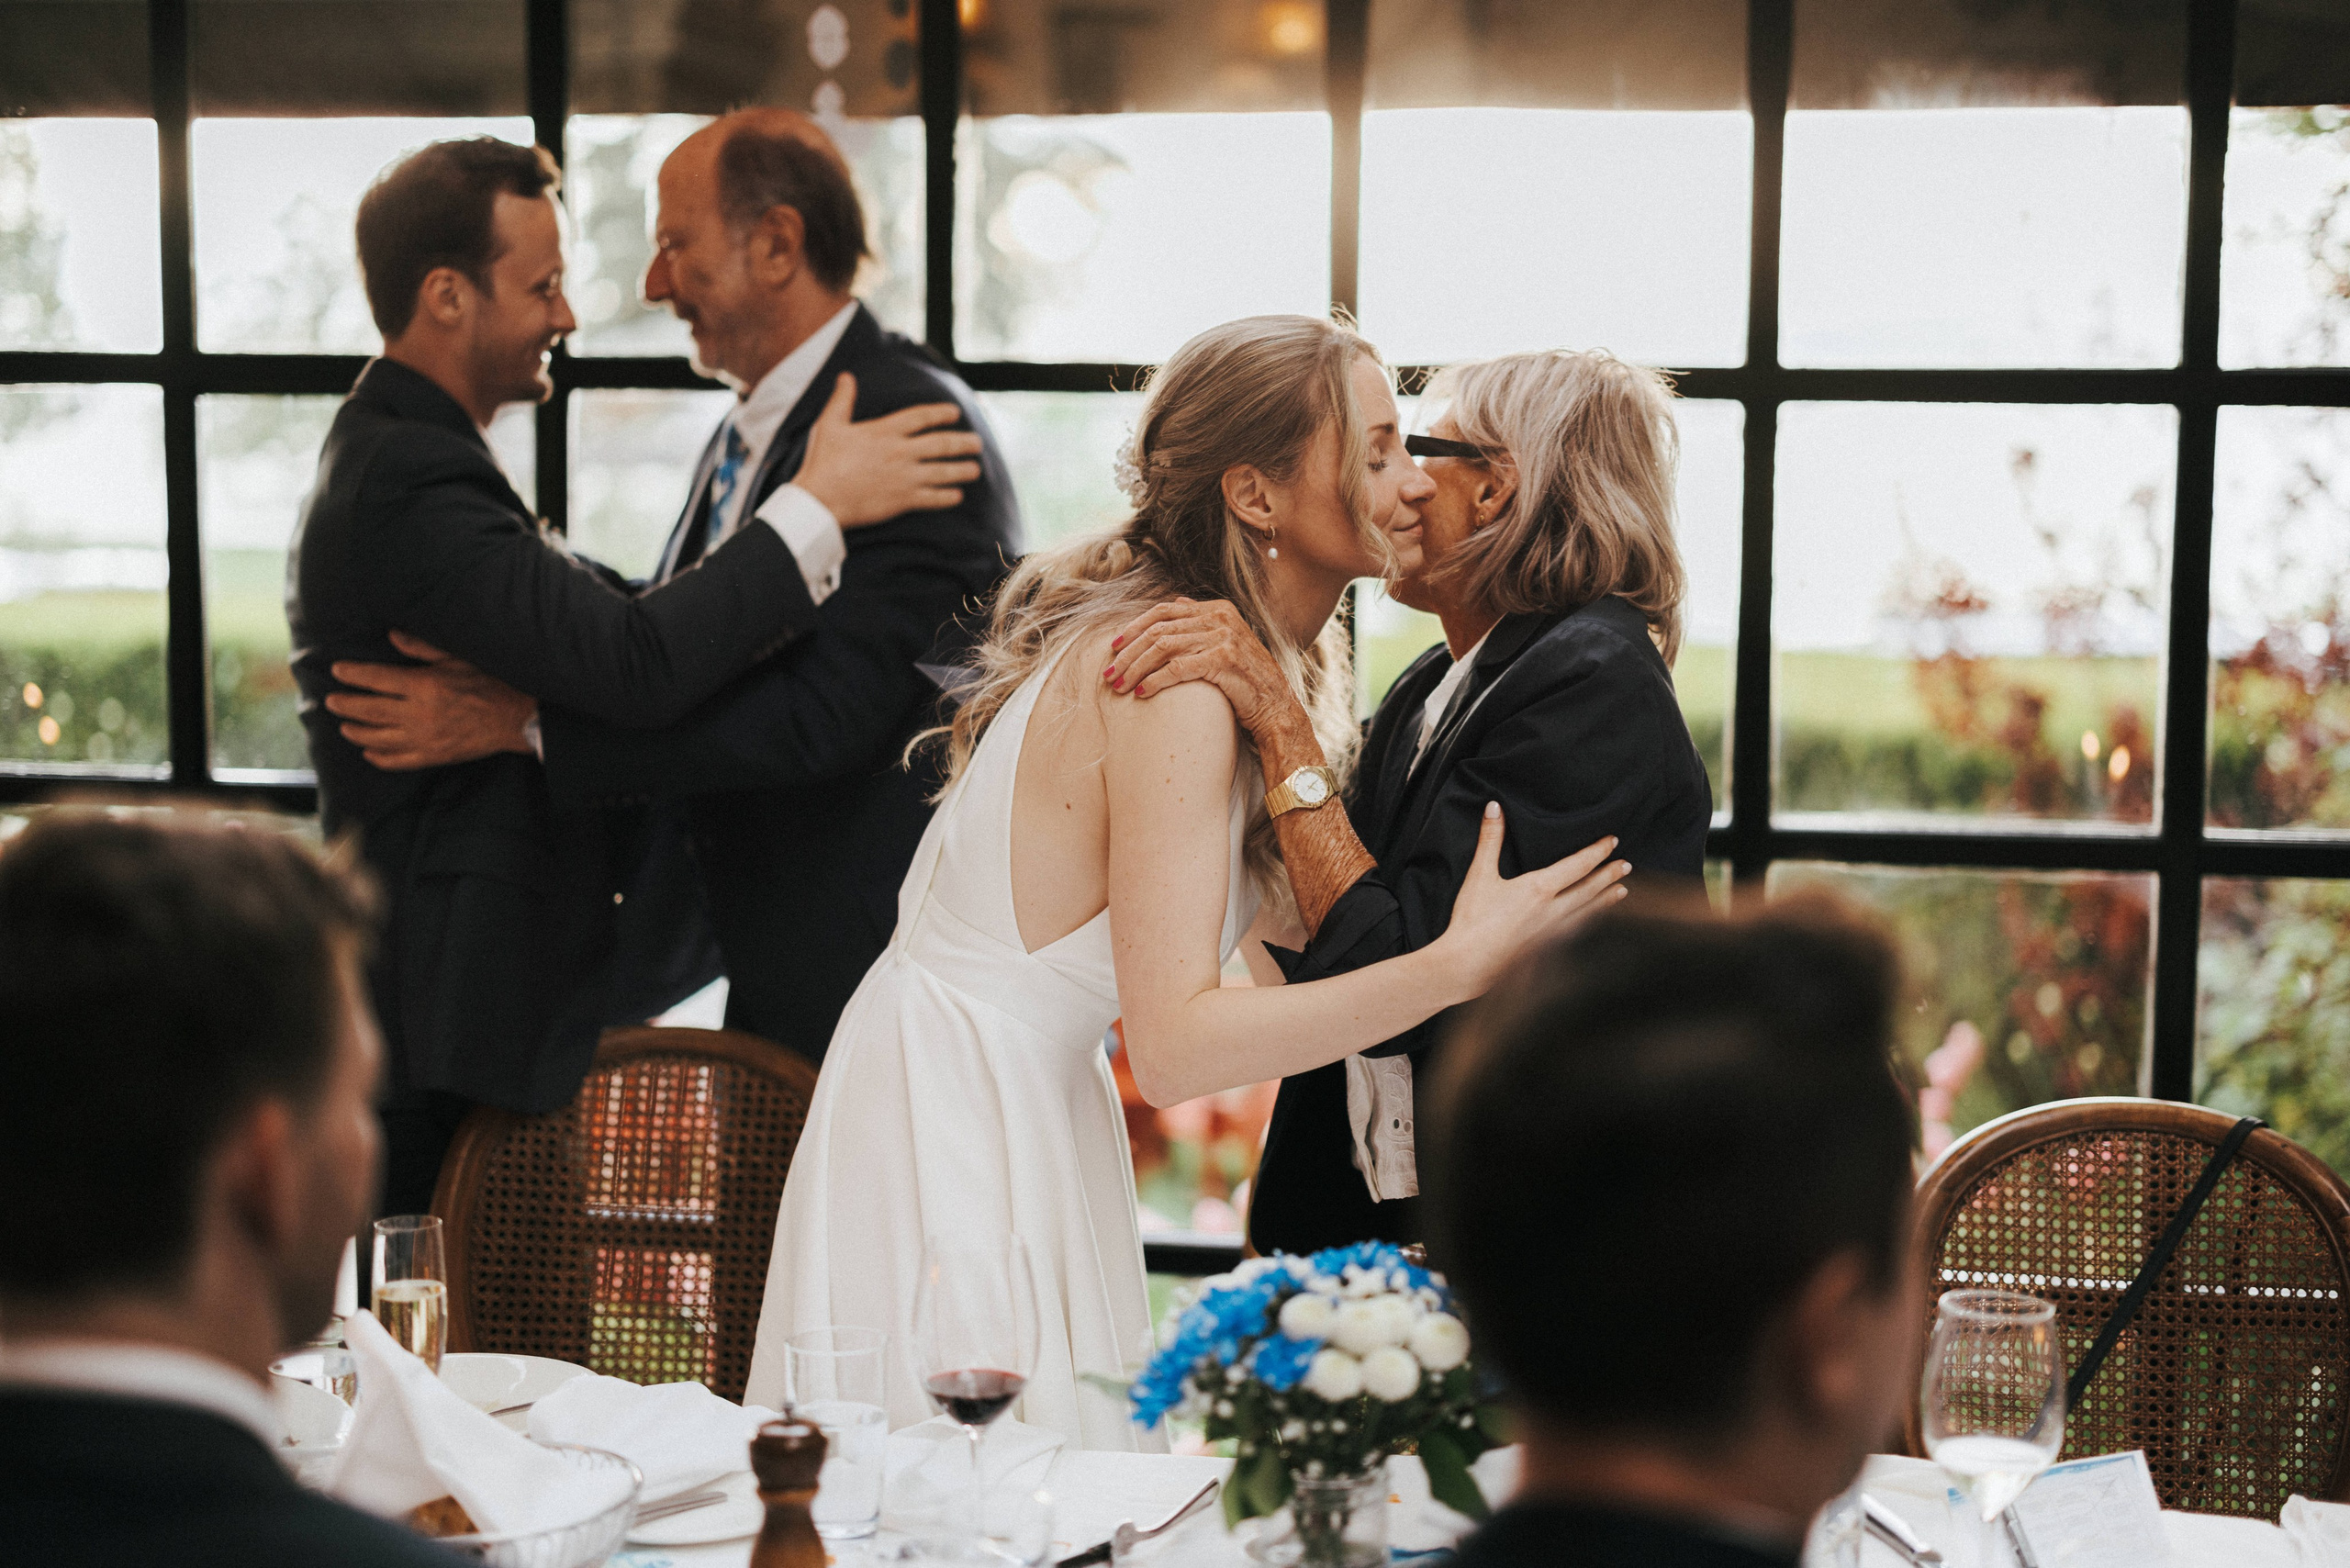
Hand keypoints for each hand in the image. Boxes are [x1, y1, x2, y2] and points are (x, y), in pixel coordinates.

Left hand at [326, 631, 537, 770]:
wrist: (518, 717)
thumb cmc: (491, 683)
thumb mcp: (458, 658)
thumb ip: (422, 649)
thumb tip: (392, 636)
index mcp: (425, 685)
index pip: (377, 679)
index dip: (354, 674)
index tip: (337, 671)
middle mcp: (419, 713)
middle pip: (370, 709)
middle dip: (346, 704)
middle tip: (331, 700)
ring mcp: (425, 738)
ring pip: (378, 738)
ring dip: (357, 732)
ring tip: (345, 726)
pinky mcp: (434, 756)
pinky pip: (399, 761)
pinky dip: (380, 758)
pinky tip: (369, 753)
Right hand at [795, 372, 984, 526]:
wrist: (821, 500)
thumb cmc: (822, 462)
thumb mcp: (830, 424)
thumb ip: (842, 400)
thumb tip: (846, 376)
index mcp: (885, 431)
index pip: (921, 417)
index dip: (941, 413)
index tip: (955, 413)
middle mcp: (900, 452)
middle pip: (941, 444)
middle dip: (963, 443)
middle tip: (978, 443)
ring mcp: (905, 477)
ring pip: (943, 472)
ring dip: (962, 470)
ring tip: (975, 469)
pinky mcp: (903, 501)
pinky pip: (933, 498)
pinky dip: (948, 497)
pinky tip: (958, 496)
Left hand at [1104, 598, 1298, 741]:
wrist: (1276, 706)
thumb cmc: (1247, 680)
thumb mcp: (1226, 642)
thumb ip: (1202, 621)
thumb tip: (1178, 602)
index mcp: (1218, 610)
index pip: (1164, 611)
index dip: (1134, 627)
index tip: (1114, 646)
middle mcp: (1220, 618)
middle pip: (1158, 629)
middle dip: (1128, 652)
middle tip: (1109, 672)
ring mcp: (1223, 637)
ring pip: (1163, 647)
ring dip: (1135, 668)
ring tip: (1119, 685)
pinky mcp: (1223, 660)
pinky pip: (1177, 668)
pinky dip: (1155, 680)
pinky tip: (1142, 692)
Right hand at [1434, 807, 1629, 1000]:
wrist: (1468, 964)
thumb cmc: (1472, 919)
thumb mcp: (1479, 874)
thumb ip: (1490, 839)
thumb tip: (1494, 807)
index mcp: (1540, 889)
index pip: (1578, 865)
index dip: (1597, 851)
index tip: (1612, 841)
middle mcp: (1553, 911)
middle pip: (1590, 889)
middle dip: (1609, 875)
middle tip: (1626, 865)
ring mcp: (1552, 933)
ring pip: (1587, 912)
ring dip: (1606, 900)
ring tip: (1622, 891)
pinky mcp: (1546, 950)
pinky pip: (1577, 932)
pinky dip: (1590, 922)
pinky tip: (1593, 922)